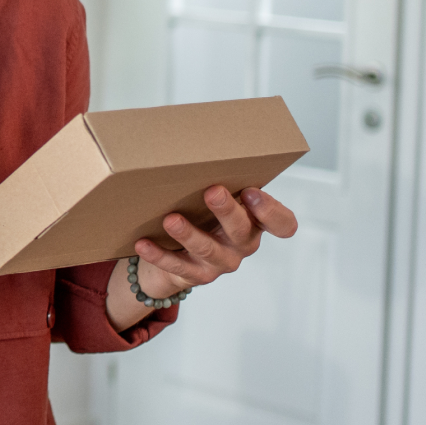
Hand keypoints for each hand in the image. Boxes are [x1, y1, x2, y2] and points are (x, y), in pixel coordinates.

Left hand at [106, 186, 297, 326]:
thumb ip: (219, 181)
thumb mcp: (217, 200)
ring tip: (171, 219)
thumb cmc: (202, 216)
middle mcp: (242, 244)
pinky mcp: (196, 276)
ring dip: (189, 234)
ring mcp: (221, 262)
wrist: (179, 256)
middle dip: (227, 211)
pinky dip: (159, 255)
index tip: (251, 191)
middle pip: (242, 230)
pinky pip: (177, 266)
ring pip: (207, 249)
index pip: (282, 223)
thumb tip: (192, 148)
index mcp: (255, 222)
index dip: (271, 211)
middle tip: (212, 191)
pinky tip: (143, 243)